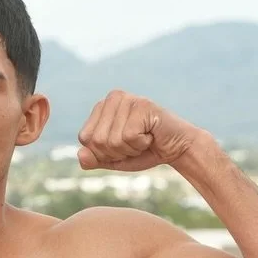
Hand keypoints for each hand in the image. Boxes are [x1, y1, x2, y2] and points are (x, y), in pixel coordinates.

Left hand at [77, 90, 202, 171]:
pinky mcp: (142, 105)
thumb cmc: (144, 151)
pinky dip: (141, 144)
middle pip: (97, 140)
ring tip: (144, 138)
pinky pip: (129, 137)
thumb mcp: (114, 159)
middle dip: (117, 152)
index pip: (85, 139)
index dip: (103, 152)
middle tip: (135, 143)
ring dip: (131, 148)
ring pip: (113, 140)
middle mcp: (111, 98)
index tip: (122, 146)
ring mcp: (127, 99)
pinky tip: (151, 135)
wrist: (177, 148)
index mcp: (100, 107)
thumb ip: (95, 159)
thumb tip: (81, 155)